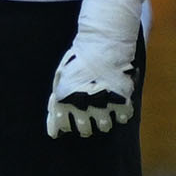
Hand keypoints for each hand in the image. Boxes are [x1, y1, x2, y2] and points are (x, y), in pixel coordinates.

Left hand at [45, 0, 145, 138]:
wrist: (102, 45)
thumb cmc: (78, 60)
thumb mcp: (60, 78)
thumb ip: (55, 102)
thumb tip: (53, 126)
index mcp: (63, 100)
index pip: (61, 126)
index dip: (65, 126)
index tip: (68, 123)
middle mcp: (82, 105)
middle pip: (84, 130)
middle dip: (86, 126)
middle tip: (88, 118)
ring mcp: (103, 104)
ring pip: (103, 126)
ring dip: (103, 122)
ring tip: (103, 113)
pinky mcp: (121, 100)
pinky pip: (122, 118)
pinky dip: (121, 115)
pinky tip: (117, 107)